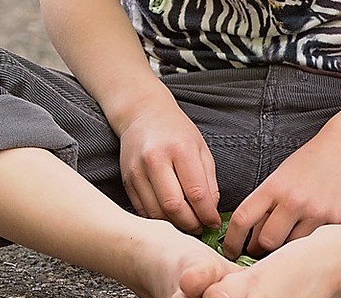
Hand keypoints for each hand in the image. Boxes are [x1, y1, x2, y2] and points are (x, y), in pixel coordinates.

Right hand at [115, 103, 222, 233]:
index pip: (196, 192)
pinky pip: (142, 209)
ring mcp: (137, 170)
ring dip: (173, 225)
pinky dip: (157, 219)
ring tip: (185, 223)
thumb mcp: (200, 149)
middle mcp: (155, 159)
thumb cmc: (176, 131)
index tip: (214, 223)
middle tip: (200, 227)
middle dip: (190, 224)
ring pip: (156, 212)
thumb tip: (210, 212)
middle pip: (173, 206)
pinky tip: (168, 217)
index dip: (207, 214)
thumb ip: (208, 181)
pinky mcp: (126, 179)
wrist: (143, 114)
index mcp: (179, 149)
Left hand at [222, 132, 340, 259]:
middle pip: (266, 241)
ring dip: (287, 249)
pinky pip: (316, 244)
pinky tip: (311, 233)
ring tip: (288, 239)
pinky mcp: (338, 222)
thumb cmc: (309, 164)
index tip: (229, 250)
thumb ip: (265, 206)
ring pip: (292, 248)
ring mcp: (316, 213)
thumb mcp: (279, 178)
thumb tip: (250, 237)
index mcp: (273, 187)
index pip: (242, 219)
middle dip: (261, 248)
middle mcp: (293, 201)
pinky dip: (309, 245)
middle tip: (262, 248)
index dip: (231, 240)